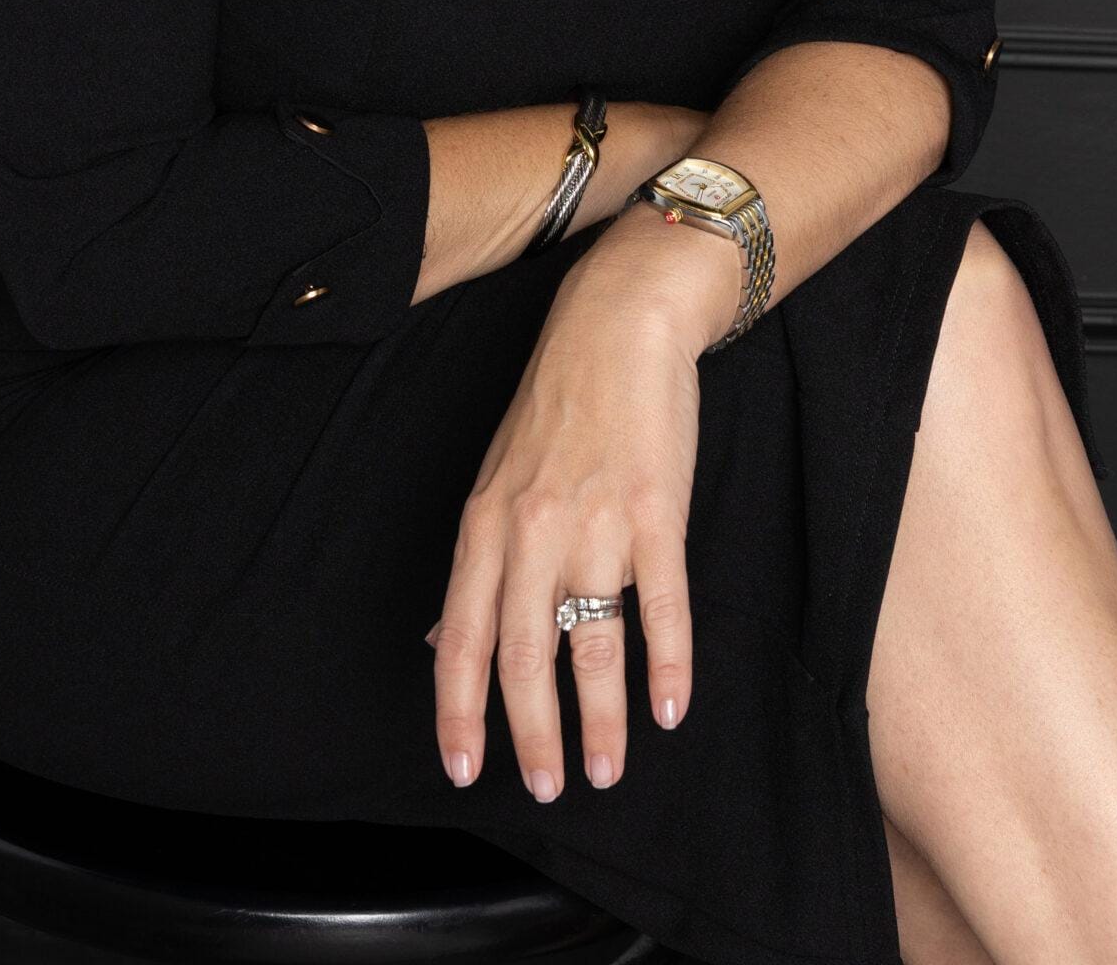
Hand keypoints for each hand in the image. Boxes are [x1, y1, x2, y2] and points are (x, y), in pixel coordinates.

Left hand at [426, 227, 737, 799]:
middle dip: (533, 736)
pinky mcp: (658, 514)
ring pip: (593, 646)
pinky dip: (668, 666)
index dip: (459, 713)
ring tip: (607, 771)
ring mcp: (598, 525)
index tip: (463, 772)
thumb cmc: (557, 404)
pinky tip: (670, 710)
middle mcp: (532, 531)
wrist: (618, 326)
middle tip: (547, 790)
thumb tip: (446, 639)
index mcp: (485, 525)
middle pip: (525, 657)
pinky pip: (662, 606)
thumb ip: (478, 564)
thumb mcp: (496, 479)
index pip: (462, 639)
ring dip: (602, 720)